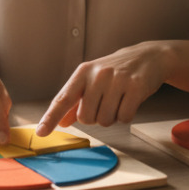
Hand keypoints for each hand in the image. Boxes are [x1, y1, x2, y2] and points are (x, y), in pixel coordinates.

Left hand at [35, 42, 171, 136]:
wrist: (147, 57)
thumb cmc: (115, 71)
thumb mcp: (92, 80)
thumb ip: (75, 101)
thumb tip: (62, 122)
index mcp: (82, 72)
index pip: (63, 99)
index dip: (51, 118)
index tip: (41, 132)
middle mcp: (98, 75)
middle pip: (86, 118)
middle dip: (95, 117)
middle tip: (105, 102)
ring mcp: (118, 80)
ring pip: (105, 120)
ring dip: (111, 116)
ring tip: (118, 99)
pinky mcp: (136, 87)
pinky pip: (124, 118)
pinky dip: (126, 115)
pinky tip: (129, 100)